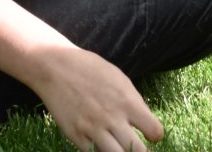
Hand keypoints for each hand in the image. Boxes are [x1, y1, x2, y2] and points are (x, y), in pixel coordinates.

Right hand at [33, 46, 162, 151]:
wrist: (56, 67)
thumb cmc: (91, 70)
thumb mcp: (120, 80)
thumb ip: (133, 102)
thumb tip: (144, 122)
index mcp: (128, 102)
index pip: (155, 131)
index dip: (155, 135)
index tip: (151, 134)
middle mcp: (113, 118)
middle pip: (138, 151)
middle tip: (139, 149)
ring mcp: (93, 129)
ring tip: (121, 148)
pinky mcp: (76, 136)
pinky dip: (100, 151)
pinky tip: (102, 145)